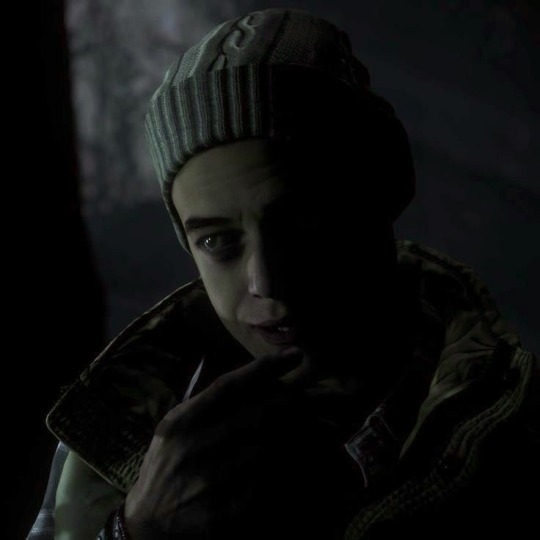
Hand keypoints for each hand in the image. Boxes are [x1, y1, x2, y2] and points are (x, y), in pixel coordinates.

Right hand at [124, 349, 355, 538]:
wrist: (146, 528)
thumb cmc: (167, 467)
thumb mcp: (174, 428)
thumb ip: (205, 401)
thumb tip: (249, 372)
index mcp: (181, 421)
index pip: (228, 386)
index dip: (264, 368)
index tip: (296, 355)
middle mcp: (192, 448)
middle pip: (258, 415)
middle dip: (299, 402)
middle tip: (326, 396)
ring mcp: (205, 483)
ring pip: (269, 451)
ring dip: (304, 438)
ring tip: (330, 427)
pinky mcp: (219, 517)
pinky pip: (267, 491)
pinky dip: (293, 476)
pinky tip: (314, 466)